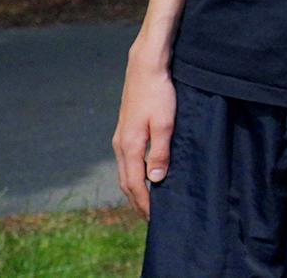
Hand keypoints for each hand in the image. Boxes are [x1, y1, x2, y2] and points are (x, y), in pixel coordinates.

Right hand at [112, 57, 175, 216]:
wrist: (146, 67)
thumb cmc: (160, 93)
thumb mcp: (166, 123)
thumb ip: (160, 153)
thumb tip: (154, 181)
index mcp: (129, 146)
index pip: (135, 184)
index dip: (144, 203)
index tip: (154, 218)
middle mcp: (120, 144)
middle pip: (126, 181)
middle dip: (137, 200)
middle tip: (150, 216)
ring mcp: (120, 136)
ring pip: (125, 171)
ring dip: (134, 188)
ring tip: (147, 201)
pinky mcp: (125, 129)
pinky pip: (127, 160)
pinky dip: (133, 174)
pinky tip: (144, 175)